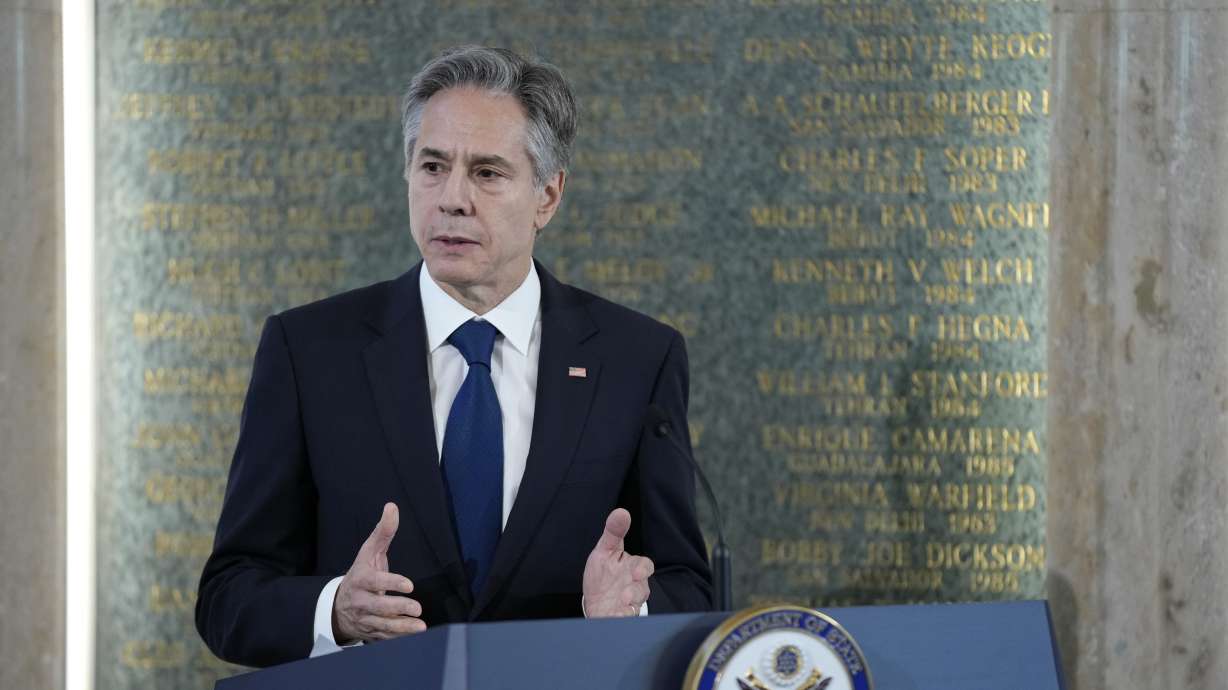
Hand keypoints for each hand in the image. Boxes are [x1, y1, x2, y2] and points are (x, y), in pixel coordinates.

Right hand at [332, 503, 425, 642]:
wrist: (339, 606)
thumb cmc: (361, 574)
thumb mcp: (369, 552)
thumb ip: (383, 532)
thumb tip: (392, 506)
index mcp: (360, 579)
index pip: (374, 581)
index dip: (391, 582)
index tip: (409, 585)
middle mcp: (361, 601)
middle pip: (378, 606)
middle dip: (397, 608)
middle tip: (417, 608)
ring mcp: (366, 618)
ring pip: (383, 625)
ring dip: (401, 627)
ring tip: (420, 626)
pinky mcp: (372, 631)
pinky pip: (385, 637)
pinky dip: (399, 638)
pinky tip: (415, 635)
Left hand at [581, 508, 654, 616]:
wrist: (595, 603)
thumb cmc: (603, 574)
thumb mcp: (604, 550)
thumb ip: (613, 532)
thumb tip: (621, 512)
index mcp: (632, 568)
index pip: (644, 565)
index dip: (642, 568)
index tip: (635, 571)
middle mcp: (634, 586)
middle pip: (643, 589)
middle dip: (637, 591)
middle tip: (626, 595)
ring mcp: (629, 603)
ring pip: (636, 605)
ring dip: (629, 606)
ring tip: (619, 604)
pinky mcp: (622, 617)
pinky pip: (626, 619)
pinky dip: (623, 619)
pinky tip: (616, 617)